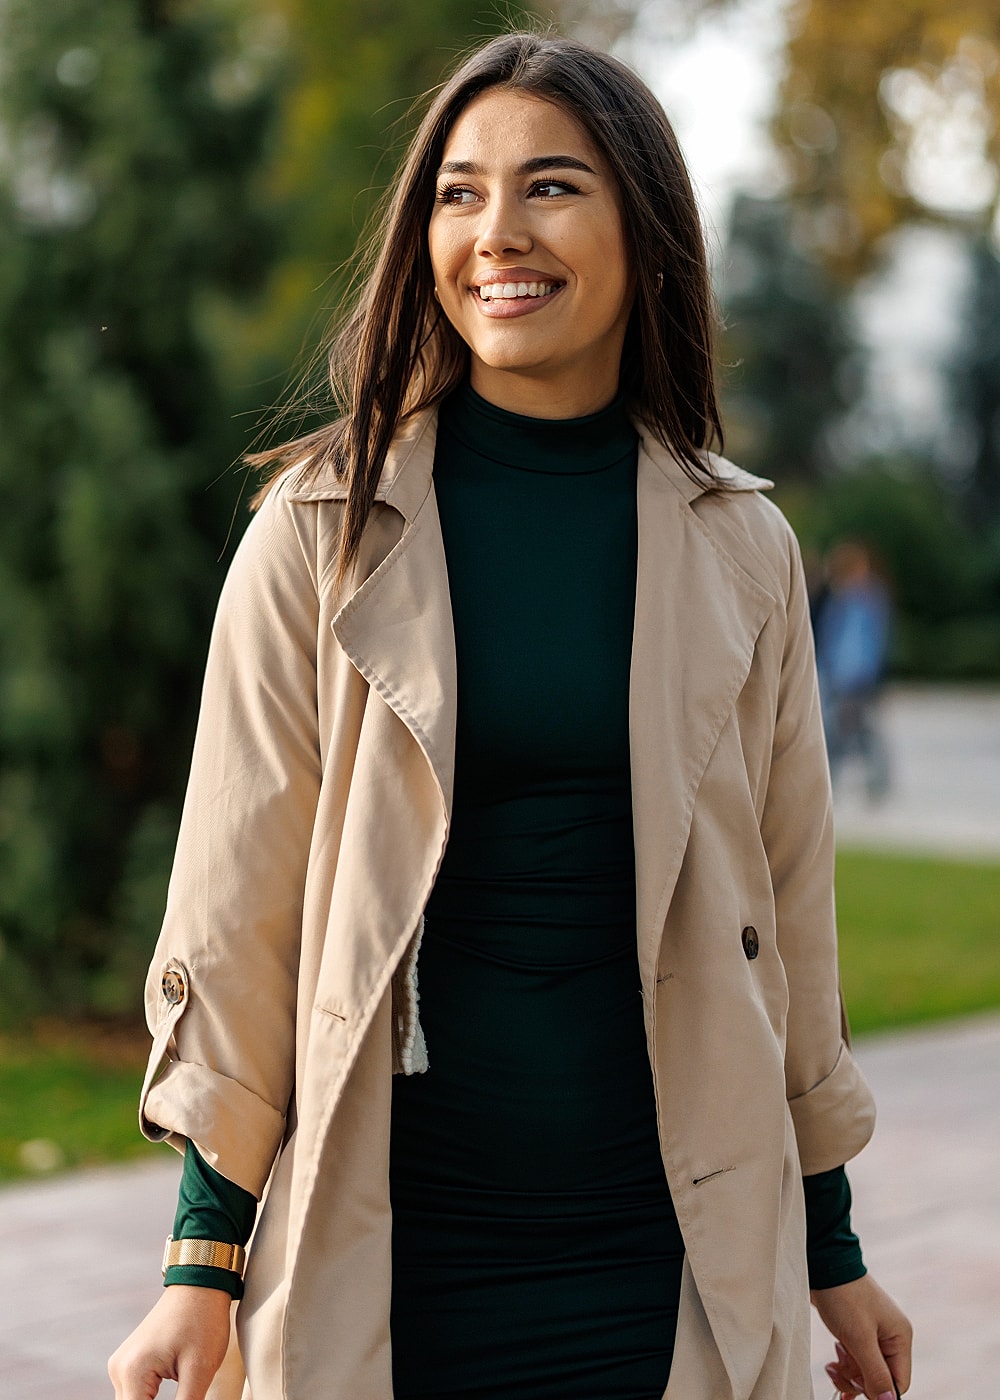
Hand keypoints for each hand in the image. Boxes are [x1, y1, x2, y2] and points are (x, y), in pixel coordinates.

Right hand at [108, 1285, 232, 1399]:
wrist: (200, 1283)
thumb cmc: (203, 1321)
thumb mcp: (199, 1370)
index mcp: (132, 1372)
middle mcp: (119, 1369)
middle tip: (187, 1397)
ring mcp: (123, 1364)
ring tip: (185, 1392)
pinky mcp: (132, 1361)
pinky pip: (136, 1393)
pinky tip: (177, 1396)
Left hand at [812, 1273, 911, 1397]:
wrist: (823, 1265)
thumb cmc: (843, 1296)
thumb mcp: (859, 1338)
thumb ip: (875, 1372)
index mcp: (900, 1337)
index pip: (899, 1382)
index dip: (878, 1390)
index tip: (856, 1387)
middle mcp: (891, 1337)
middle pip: (881, 1378)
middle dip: (859, 1381)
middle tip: (839, 1373)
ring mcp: (874, 1334)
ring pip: (866, 1371)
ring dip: (848, 1374)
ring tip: (832, 1367)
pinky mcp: (857, 1331)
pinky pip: (856, 1360)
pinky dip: (844, 1365)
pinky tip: (833, 1363)